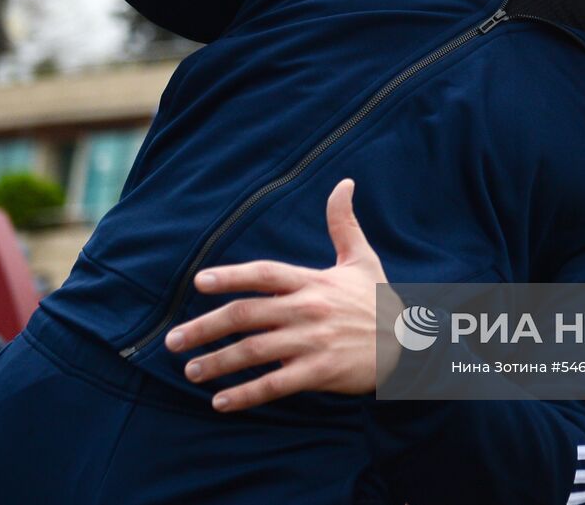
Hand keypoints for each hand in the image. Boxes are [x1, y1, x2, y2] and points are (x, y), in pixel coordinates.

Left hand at [165, 179, 396, 412]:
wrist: (411, 344)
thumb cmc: (378, 300)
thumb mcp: (363, 258)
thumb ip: (343, 223)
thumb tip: (343, 182)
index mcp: (312, 281)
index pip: (264, 273)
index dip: (231, 275)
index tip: (199, 281)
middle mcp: (308, 310)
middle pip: (247, 315)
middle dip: (206, 327)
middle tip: (173, 341)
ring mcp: (313, 343)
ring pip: (255, 352)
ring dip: (218, 363)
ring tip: (190, 371)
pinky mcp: (320, 373)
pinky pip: (275, 385)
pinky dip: (246, 395)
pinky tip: (221, 402)